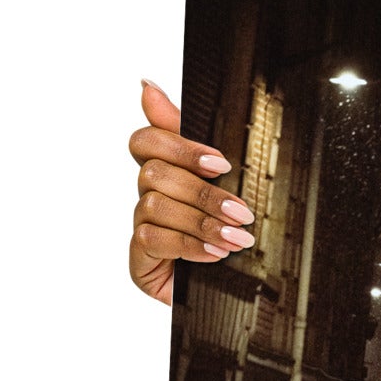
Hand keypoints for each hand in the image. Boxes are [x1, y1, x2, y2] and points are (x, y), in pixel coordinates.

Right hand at [127, 78, 255, 304]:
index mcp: (167, 173)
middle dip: (203, 192)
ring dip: (202, 222)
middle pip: (154, 173)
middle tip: (241, 211)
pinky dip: (190, 245)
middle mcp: (148, 196)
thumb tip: (147, 86)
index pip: (147, 140)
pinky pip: (153, 239)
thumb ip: (192, 141)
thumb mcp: (221, 187)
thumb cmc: (224, 237)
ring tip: (237, 239)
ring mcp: (142, 227)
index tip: (219, 162)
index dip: (178, 145)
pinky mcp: (139, 258)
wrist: (228, 294)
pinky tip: (215, 255)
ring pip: (156, 205)